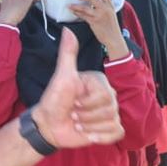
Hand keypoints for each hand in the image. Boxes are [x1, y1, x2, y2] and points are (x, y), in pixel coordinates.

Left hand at [31, 29, 123, 147]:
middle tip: (74, 114)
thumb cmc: (54, 99)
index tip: (73, 102)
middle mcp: (109, 96)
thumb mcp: (61, 76)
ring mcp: (110, 113)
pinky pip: (117, 133)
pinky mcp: (110, 129)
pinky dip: (101, 137)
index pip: (106, 96)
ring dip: (90, 127)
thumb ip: (68, 53)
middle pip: (110, 110)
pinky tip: (89, 136)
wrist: (49, 124)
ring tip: (78, 123)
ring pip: (112, 122)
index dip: (87, 103)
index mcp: (100, 83)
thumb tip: (67, 29)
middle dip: (87, 116)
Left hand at [69, 0, 127, 59]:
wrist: (114, 39)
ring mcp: (99, 15)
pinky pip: (83, 16)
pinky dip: (77, 13)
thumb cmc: (112, 28)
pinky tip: (74, 12)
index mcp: (110, 5)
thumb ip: (104, 7)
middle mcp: (105, 9)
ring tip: (71, 5)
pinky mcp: (94, 22)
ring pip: (85, 7)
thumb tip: (93, 3)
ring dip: (76, 6)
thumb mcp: (111, 14)